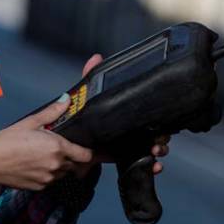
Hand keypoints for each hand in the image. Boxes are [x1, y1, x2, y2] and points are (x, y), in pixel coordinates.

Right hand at [0, 96, 92, 190]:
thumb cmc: (7, 140)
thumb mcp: (30, 122)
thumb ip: (52, 112)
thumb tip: (67, 100)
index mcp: (57, 148)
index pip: (86, 155)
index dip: (90, 152)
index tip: (89, 148)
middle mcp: (56, 166)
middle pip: (76, 165)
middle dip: (74, 158)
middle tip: (64, 148)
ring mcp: (48, 179)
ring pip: (64, 173)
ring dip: (62, 166)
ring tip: (47, 155)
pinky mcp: (39, 187)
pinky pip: (51, 181)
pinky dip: (49, 174)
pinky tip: (37, 164)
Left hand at [73, 54, 170, 177]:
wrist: (60, 154)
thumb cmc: (71, 125)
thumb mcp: (81, 100)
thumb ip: (88, 79)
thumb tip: (96, 58)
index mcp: (119, 116)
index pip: (142, 114)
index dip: (155, 116)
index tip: (163, 118)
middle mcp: (127, 131)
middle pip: (152, 131)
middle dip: (160, 135)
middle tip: (159, 137)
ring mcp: (126, 148)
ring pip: (151, 148)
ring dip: (158, 149)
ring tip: (156, 150)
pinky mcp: (122, 163)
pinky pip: (140, 166)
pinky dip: (150, 166)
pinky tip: (153, 166)